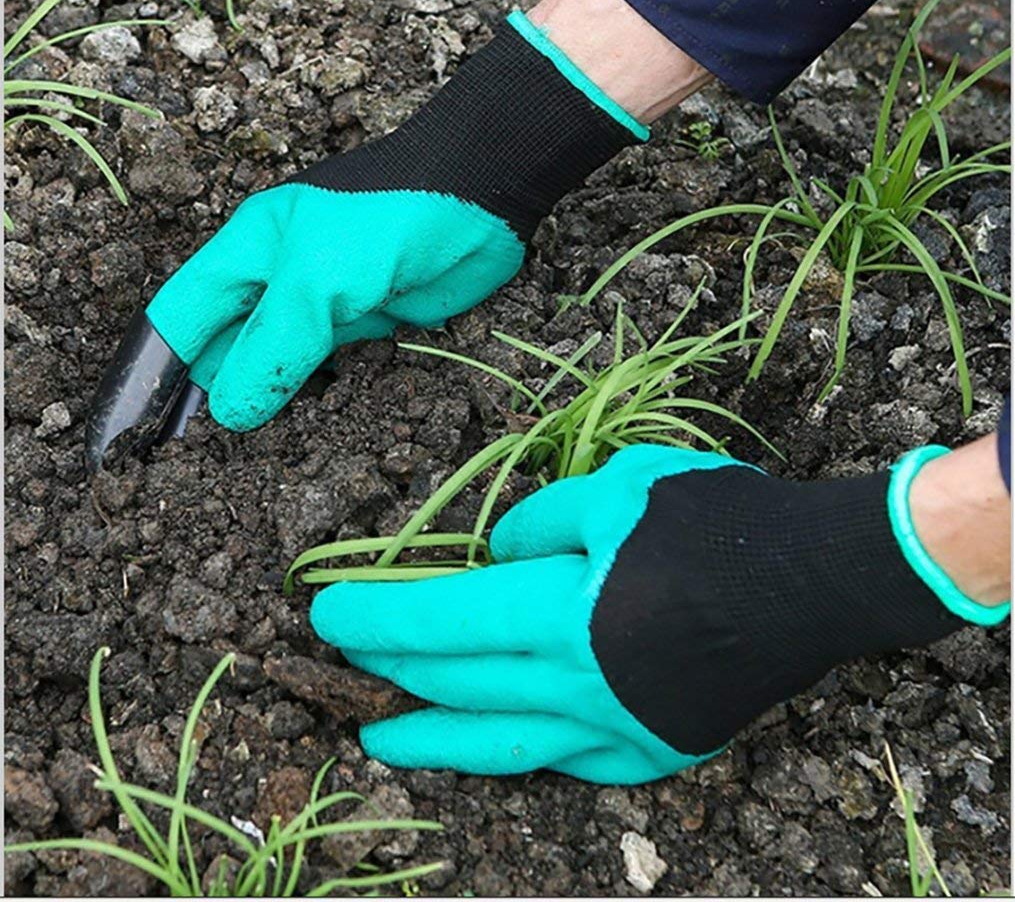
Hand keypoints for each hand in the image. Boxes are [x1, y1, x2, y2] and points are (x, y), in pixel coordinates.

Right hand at [85, 11, 643, 467]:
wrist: (483, 197)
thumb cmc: (389, 219)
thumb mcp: (317, 279)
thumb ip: (272, 345)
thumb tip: (227, 413)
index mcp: (245, 253)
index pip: (180, 320)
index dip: (152, 372)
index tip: (136, 433)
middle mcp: (276, 281)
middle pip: (225, 349)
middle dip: (210, 398)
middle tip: (191, 466)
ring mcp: (322, 306)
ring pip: (276, 365)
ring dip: (263, 405)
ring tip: (239, 465)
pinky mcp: (366, 326)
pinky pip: (327, 370)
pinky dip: (314, 399)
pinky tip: (304, 434)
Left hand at [311, 443, 1005, 784]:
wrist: (818, 580)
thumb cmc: (717, 521)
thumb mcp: (619, 486)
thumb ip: (542, 521)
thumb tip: (500, 557)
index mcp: (561, 612)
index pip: (443, 617)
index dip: (378, 615)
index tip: (326, 612)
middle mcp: (577, 685)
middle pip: (460, 679)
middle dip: (393, 666)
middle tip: (345, 658)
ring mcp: (616, 729)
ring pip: (502, 743)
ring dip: (434, 739)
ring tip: (381, 742)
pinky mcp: (653, 748)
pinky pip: (569, 759)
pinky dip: (522, 749)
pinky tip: (497, 744)